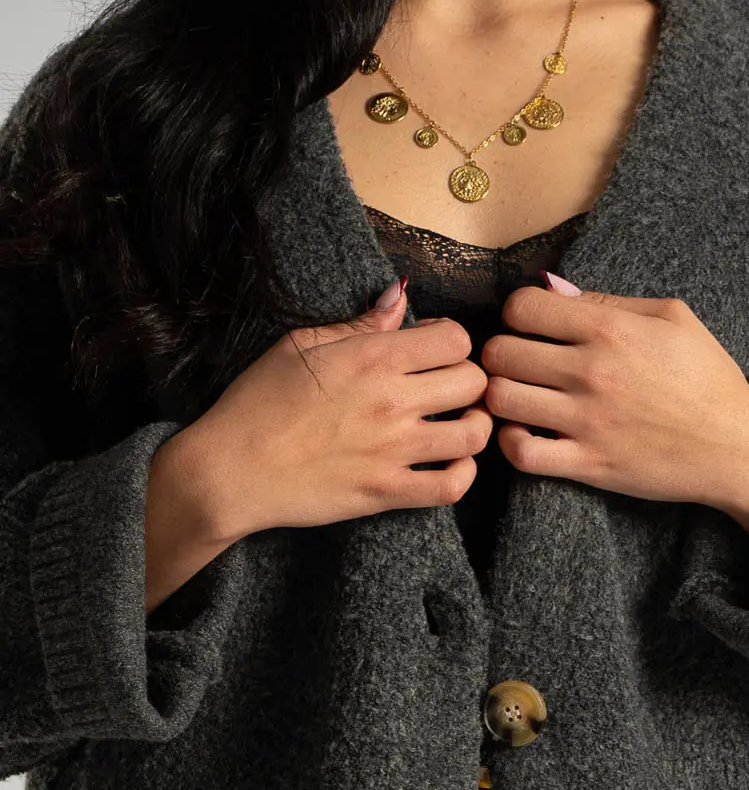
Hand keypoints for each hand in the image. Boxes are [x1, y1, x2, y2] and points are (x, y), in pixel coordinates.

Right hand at [170, 282, 490, 547]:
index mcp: (373, 359)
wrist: (232, 469)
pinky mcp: (388, 493)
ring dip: (475, 425)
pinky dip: (463, 474)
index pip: (455, 338)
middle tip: (448, 387)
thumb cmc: (257, 402)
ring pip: (475, 434)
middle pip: (474, 381)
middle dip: (468, 379)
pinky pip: (452, 487)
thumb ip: (360, 324)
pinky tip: (450, 462)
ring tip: (458, 423)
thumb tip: (399, 297)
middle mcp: (393, 402)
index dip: (450, 340)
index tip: (432, 350)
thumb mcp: (301, 345)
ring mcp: (395, 451)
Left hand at [479, 277, 748, 552]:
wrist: (736, 446)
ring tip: (517, 397)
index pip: (522, 307)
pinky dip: (511, 443)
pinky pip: (522, 453)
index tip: (530, 327)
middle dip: (501, 354)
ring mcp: (587, 421)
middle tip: (518, 363)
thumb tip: (553, 288)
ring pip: (501, 400)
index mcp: (611, 329)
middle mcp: (592, 372)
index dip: (517, 314)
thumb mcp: (673, 318)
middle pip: (500, 352)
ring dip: (500, 397)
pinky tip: (525, 434)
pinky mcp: (589, 464)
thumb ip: (610, 299)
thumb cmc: (707, 378)